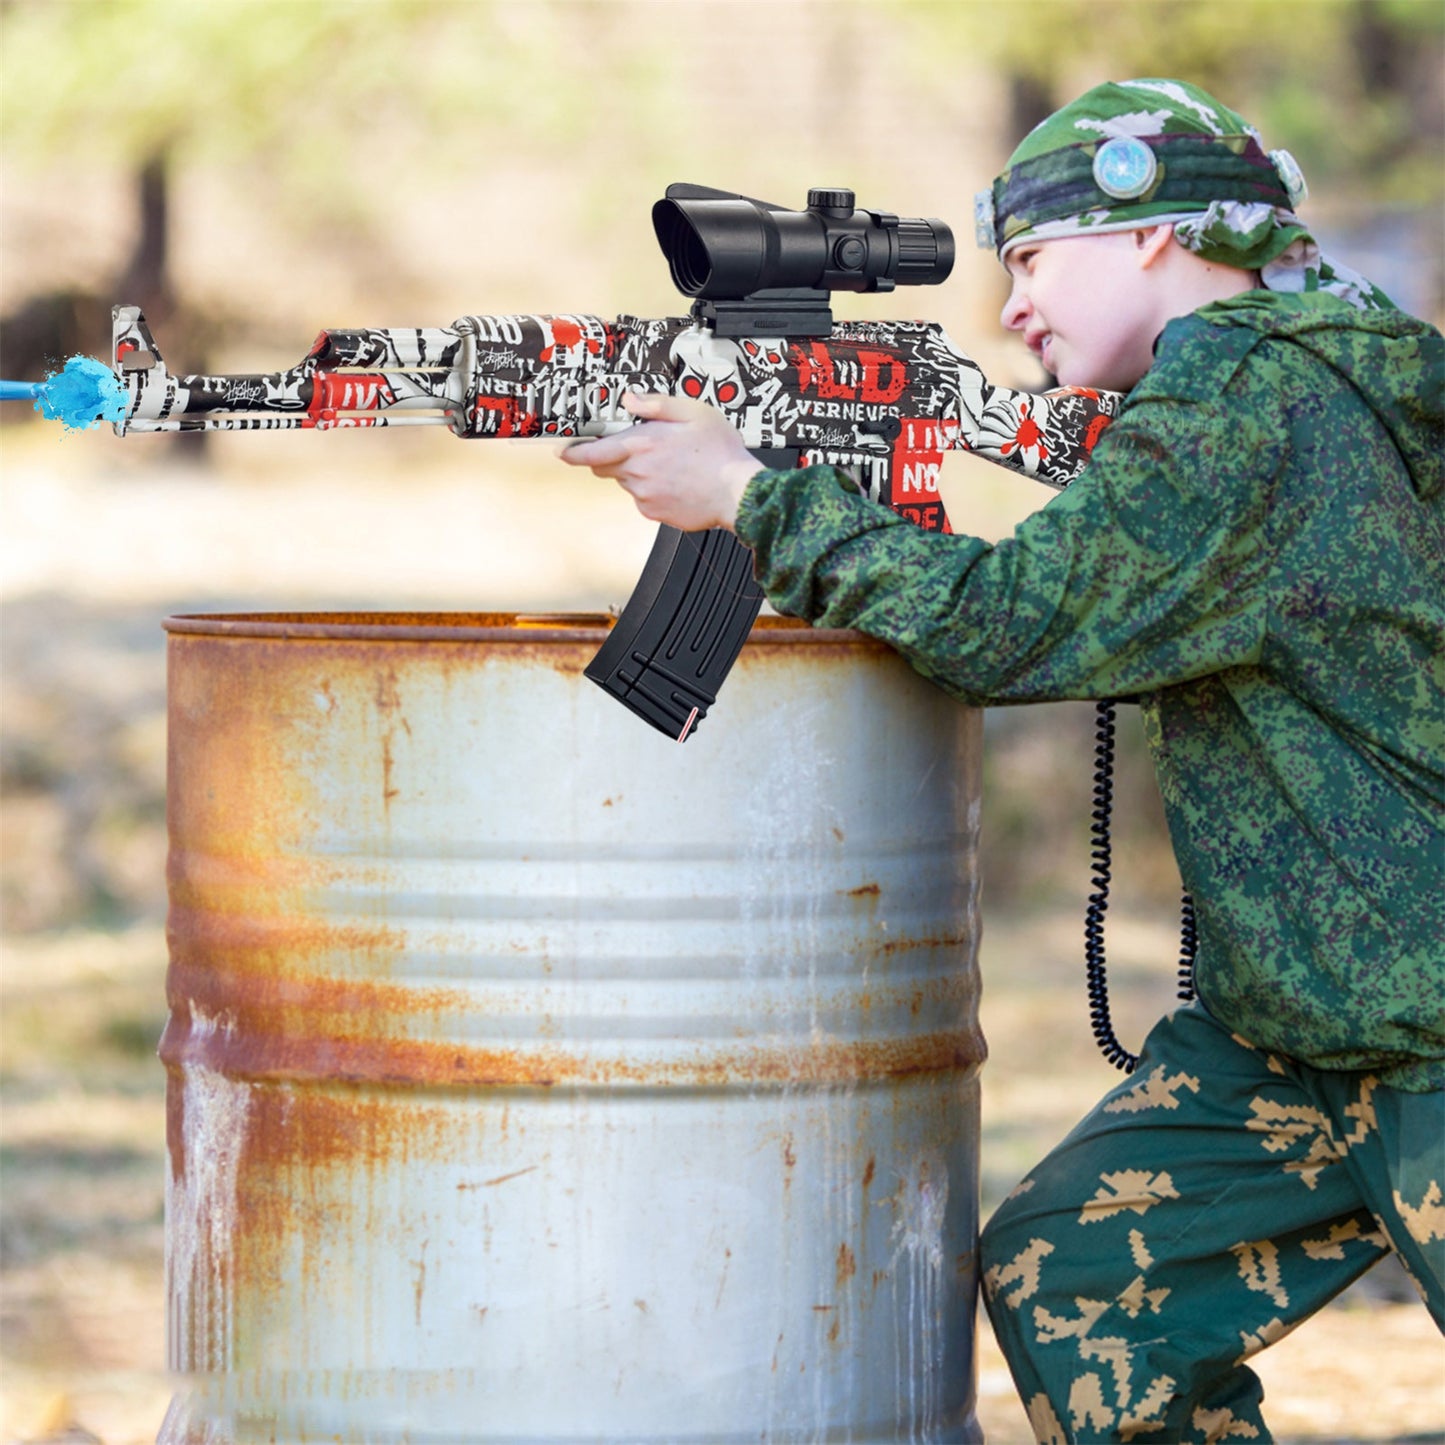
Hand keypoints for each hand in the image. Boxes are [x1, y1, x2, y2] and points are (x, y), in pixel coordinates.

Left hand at [560, 392, 760, 531]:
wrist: (739, 493)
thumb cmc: (720, 453)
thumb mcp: (693, 412)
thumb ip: (656, 404)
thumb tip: (631, 399)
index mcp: (641, 445)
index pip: (592, 452)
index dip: (573, 452)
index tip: (564, 451)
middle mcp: (637, 473)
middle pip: (607, 467)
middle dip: (615, 457)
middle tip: (643, 449)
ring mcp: (645, 496)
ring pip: (629, 482)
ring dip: (640, 473)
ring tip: (672, 465)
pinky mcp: (656, 513)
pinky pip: (645, 499)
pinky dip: (655, 490)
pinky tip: (678, 482)